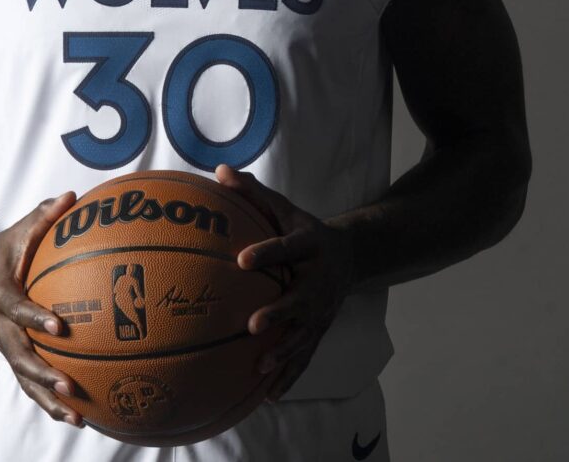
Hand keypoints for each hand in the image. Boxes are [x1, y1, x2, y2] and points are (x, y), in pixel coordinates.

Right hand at [0, 191, 83, 425]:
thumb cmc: (4, 248)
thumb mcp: (20, 228)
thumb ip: (45, 214)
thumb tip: (74, 196)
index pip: (16, 307)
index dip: (34, 317)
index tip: (59, 326)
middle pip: (17, 355)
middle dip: (41, 373)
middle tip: (68, 384)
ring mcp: (4, 344)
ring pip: (23, 378)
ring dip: (47, 399)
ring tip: (76, 416)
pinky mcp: (11, 355)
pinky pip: (29, 383)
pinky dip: (49, 401)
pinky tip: (78, 416)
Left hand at [215, 164, 355, 400]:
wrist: (350, 255)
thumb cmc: (303, 229)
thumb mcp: (284, 207)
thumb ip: (252, 192)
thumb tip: (218, 171)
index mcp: (310, 246)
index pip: (288, 247)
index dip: (266, 252)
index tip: (241, 259)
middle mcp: (319, 280)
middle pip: (300, 299)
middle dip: (279, 313)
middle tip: (252, 324)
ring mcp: (321, 310)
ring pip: (304, 334)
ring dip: (284, 352)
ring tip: (260, 367)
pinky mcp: (320, 331)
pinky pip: (305, 357)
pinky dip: (290, 377)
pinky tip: (269, 396)